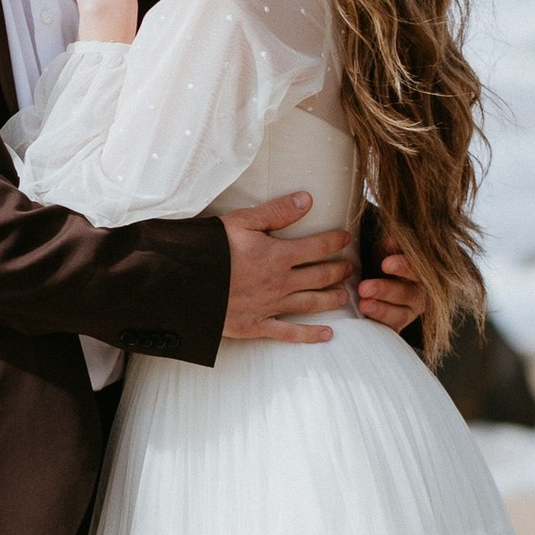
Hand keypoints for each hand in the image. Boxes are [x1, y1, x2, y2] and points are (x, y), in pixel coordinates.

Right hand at [219, 189, 356, 344]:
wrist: (183, 283)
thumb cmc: (210, 249)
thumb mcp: (241, 222)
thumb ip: (276, 212)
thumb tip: (306, 200)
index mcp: (277, 255)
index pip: (317, 247)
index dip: (335, 241)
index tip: (346, 237)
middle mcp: (280, 283)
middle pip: (319, 276)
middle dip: (338, 271)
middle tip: (350, 268)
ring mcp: (269, 306)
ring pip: (310, 303)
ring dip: (331, 299)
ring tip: (345, 296)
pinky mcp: (256, 326)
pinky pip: (289, 332)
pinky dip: (310, 335)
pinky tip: (327, 335)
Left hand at [354, 247, 422, 339]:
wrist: (377, 284)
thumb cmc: (382, 262)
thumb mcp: (386, 250)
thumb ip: (392, 245)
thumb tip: (390, 240)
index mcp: (420, 272)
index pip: (416, 269)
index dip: (403, 267)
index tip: (386, 264)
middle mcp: (419, 294)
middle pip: (408, 294)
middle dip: (386, 290)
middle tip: (365, 287)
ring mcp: (409, 312)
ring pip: (400, 314)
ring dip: (381, 310)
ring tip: (363, 304)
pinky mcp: (397, 326)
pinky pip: (391, 329)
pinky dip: (378, 324)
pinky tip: (365, 318)